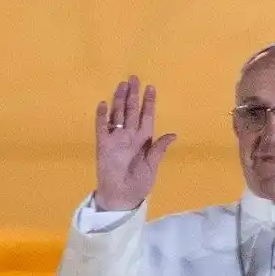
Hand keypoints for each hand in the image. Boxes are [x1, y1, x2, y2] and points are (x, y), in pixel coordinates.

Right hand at [93, 76, 176, 210]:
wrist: (121, 197)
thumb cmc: (139, 184)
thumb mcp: (152, 167)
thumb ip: (159, 150)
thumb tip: (173, 134)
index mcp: (144, 140)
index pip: (147, 117)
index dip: (149, 103)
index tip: (151, 88)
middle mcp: (130, 136)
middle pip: (131, 111)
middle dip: (133, 95)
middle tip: (134, 77)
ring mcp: (115, 139)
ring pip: (117, 114)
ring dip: (119, 100)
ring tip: (121, 85)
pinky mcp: (103, 145)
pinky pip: (102, 127)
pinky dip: (102, 117)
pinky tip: (104, 104)